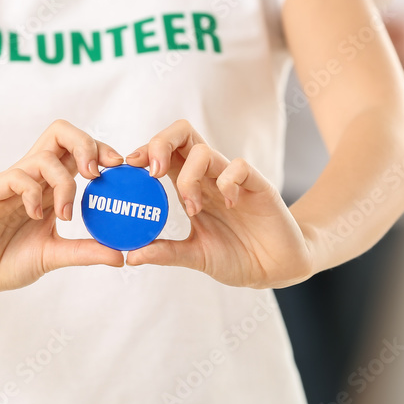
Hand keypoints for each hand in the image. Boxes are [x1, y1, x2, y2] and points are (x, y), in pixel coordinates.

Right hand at [0, 120, 126, 293]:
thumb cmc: (10, 260)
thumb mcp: (55, 256)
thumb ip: (86, 252)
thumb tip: (120, 256)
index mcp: (50, 187)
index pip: (76, 151)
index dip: (99, 150)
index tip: (119, 167)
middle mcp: (33, 178)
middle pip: (59, 133)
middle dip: (85, 144)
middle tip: (97, 173)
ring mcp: (10, 184)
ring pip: (43, 157)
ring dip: (63, 183)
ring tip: (65, 214)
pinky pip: (16, 178)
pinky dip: (33, 194)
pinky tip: (36, 217)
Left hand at [123, 120, 314, 288]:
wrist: (275, 269)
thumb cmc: (237, 258)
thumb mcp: (195, 256)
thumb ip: (166, 252)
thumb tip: (130, 256)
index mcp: (191, 188)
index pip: (164, 153)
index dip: (144, 153)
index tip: (128, 169)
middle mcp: (209, 177)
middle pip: (182, 134)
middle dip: (160, 144)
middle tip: (152, 172)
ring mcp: (233, 180)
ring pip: (204, 150)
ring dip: (189, 177)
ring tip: (193, 209)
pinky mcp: (258, 186)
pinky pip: (238, 167)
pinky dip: (226, 183)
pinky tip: (228, 205)